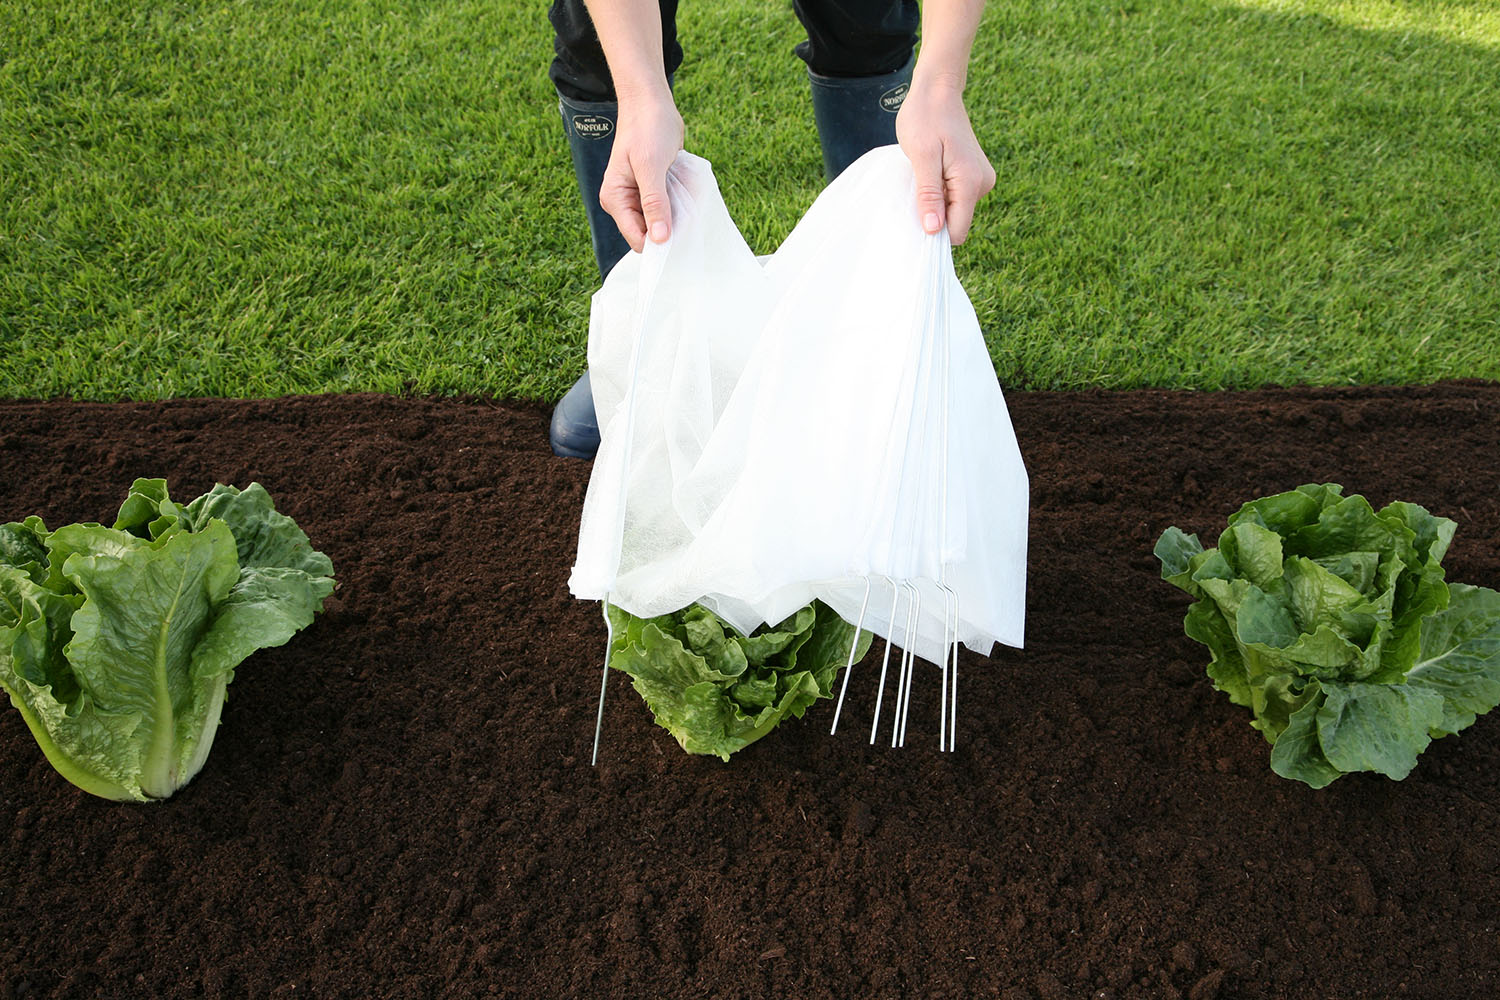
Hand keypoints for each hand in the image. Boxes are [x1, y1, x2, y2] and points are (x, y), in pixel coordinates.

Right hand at [598, 86, 684, 252]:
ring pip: (660, 223)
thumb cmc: (647, 128)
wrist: (651, 102)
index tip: (681, 234)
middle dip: (668, 229)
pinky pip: (668, 208)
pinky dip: (679, 205)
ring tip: (685, 197)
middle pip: (649, 234)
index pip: (637, 239)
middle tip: (687, 212)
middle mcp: (624, 202)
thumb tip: (659, 239)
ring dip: (676, 216)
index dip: (658, 241)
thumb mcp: (651, 166)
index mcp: (615, 199)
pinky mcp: (653, 190)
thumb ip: (655, 203)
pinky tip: (685, 192)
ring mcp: (639, 197)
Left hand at [895, 78, 995, 244]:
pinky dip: (940, 193)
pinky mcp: (974, 175)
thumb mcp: (922, 158)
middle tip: (917, 187)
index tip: (914, 217)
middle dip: (934, 215)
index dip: (935, 232)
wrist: (938, 91)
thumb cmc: (925, 118)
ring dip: (936, 202)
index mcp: (971, 182)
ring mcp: (981, 178)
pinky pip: (956, 198)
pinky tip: (930, 173)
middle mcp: (982, 183)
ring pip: (955, 210)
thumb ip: (929, 195)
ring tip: (924, 175)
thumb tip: (934, 230)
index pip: (957, 231)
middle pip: (956, 222)